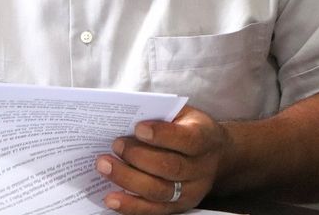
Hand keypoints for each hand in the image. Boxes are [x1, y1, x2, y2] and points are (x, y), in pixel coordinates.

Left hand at [95, 106, 229, 213]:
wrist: (214, 156)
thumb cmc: (188, 128)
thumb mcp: (182, 114)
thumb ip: (160, 114)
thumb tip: (125, 116)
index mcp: (205, 138)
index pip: (187, 139)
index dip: (162, 135)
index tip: (138, 128)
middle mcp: (201, 169)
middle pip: (170, 167)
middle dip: (137, 157)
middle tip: (115, 145)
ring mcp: (191, 191)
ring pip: (159, 191)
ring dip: (128, 179)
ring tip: (104, 166)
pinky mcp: (178, 207)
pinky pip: (153, 210)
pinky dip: (130, 205)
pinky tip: (111, 197)